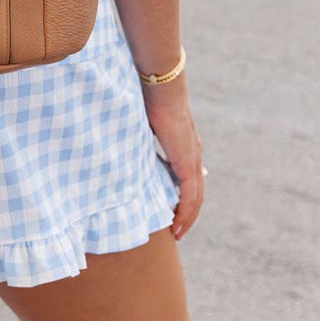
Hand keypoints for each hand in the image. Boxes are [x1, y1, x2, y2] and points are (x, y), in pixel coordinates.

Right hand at [142, 75, 203, 239]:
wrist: (161, 86)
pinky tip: (177, 225)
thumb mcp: (145, 123)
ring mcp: (192, 159)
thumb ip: (142, 137)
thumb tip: (124, 141)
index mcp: (185, 145)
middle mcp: (193, 154)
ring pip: (195, 199)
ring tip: (177, 234)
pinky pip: (190, 196)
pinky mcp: (188, 162)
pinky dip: (185, 213)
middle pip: (195, 193)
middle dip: (186, 214)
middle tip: (175, 230)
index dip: (182, 196)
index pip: (188, 177)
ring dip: (186, 218)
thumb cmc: (149, 97)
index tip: (170, 210)